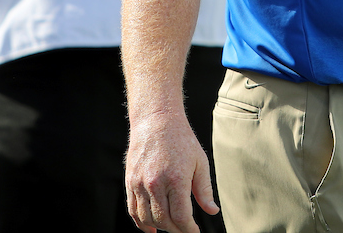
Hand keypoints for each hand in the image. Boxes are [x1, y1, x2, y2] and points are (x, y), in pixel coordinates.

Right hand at [125, 113, 218, 232]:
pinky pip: (132, 210)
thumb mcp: (201, 162)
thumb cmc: (182, 140)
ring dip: (159, 227)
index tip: (195, 232)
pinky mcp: (129, 182)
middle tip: (185, 229)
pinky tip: (151, 228)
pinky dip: (140, 222)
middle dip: (176, 230)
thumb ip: (204, 190)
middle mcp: (155, 183)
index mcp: (176, 179)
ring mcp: (139, 183)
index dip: (189, 229)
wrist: (157, 121)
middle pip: (163, 220)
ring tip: (170, 227)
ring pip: (146, 218)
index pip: (181, 217)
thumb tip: (212, 211)